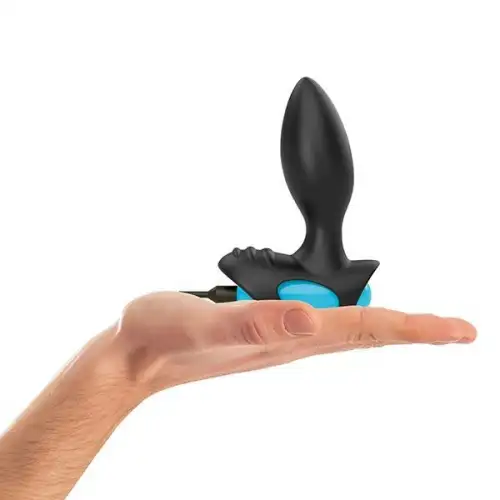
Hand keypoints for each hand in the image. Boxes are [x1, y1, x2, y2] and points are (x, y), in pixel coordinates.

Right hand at [109, 292, 475, 396]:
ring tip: (421, 325)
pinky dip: (347, 315)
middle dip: (413, 330)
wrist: (139, 353)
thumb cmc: (164, 337)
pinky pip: (318, 321)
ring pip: (347, 328)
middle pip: (367, 332)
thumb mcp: (205, 323)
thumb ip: (256, 321)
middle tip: (455, 328)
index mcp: (287, 337)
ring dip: (385, 325)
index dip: (415, 328)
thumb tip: (311, 318)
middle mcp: (291, 338)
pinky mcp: (263, 327)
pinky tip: (348, 312)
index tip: (460, 331)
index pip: (366, 330)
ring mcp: (278, 334)